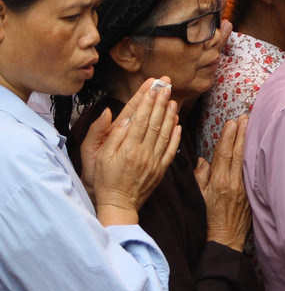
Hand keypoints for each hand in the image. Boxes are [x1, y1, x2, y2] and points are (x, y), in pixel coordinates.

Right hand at [89, 78, 180, 223]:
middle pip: (155, 123)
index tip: (152, 87)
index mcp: (128, 148)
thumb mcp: (100, 157)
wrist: (118, 203)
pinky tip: (178, 124)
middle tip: (167, 86)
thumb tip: (117, 116)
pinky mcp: (161, 169)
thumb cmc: (105, 179)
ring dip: (170, 116)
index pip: (140, 119)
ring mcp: (155, 161)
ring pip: (165, 134)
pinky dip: (176, 136)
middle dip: (161, 102)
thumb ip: (110, 136)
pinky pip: (171, 150)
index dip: (147, 102)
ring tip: (173, 100)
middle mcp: (143, 152)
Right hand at [199, 115, 249, 250]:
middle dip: (242, 133)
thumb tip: (204, 160)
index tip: (232, 122)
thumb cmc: (207, 218)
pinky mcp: (252, 194)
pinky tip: (258, 147)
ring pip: (247, 160)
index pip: (223, 153)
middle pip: (238, 153)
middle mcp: (233, 183)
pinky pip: (252, 171)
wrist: (224, 240)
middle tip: (246, 117)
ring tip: (252, 125)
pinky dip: (254, 157)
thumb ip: (200, 176)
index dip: (228, 136)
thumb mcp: (197, 196)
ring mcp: (244, 188)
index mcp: (218, 182)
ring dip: (249, 141)